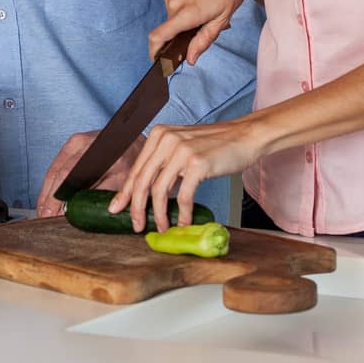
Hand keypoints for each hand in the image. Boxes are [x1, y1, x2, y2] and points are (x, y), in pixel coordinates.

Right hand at [35, 132, 147, 216]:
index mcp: (97, 152)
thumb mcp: (121, 183)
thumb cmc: (132, 163)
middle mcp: (83, 143)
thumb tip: (73, 214)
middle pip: (56, 173)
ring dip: (46, 192)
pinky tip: (49, 198)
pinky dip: (51, 184)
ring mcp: (76, 141)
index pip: (67, 177)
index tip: (51, 215)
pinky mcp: (72, 144)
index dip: (56, 199)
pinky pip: (57, 166)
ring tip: (43, 211)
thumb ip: (97, 197)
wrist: (134, 141)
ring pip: (53, 170)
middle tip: (43, 217)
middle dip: (47, 198)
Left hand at [107, 117, 269, 232]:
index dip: (126, 192)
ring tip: (161, 227)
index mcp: (158, 135)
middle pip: (142, 180)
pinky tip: (183, 222)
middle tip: (136, 225)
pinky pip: (183, 196)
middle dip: (136, 207)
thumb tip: (149, 192)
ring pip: (159, 190)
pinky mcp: (197, 163)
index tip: (117, 208)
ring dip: (159, 214)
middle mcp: (166, 139)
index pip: (137, 168)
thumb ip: (164, 163)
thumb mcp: (182, 147)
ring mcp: (181, 150)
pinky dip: (182, 213)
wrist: (246, 136)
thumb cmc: (216, 145)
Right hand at [149, 0, 251, 65]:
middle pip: (169, 32)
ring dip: (187, 25)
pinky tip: (204, 7)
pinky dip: (187, 14)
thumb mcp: (222, 19)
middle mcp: (174, 3)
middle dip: (184, 37)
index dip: (154, 52)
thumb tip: (190, 59)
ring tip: (210, 16)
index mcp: (186, 13)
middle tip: (208, 29)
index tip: (159, 61)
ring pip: (174, 20)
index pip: (158, 36)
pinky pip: (176, 9)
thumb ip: (203, 41)